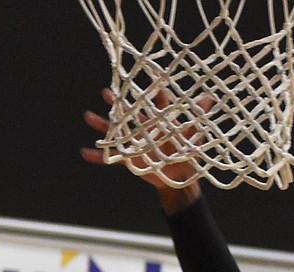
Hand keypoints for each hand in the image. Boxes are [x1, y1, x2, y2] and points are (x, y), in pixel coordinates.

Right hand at [81, 87, 202, 207]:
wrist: (180, 178)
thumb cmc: (188, 154)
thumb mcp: (194, 136)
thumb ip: (198, 118)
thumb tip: (210, 97)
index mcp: (159, 119)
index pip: (154, 99)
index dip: (150, 86)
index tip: (143, 71)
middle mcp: (144, 127)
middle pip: (128, 112)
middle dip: (117, 103)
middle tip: (107, 91)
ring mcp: (134, 142)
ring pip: (115, 131)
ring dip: (102, 124)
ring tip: (88, 115)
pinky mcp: (129, 159)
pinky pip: (110, 158)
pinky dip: (97, 156)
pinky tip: (84, 152)